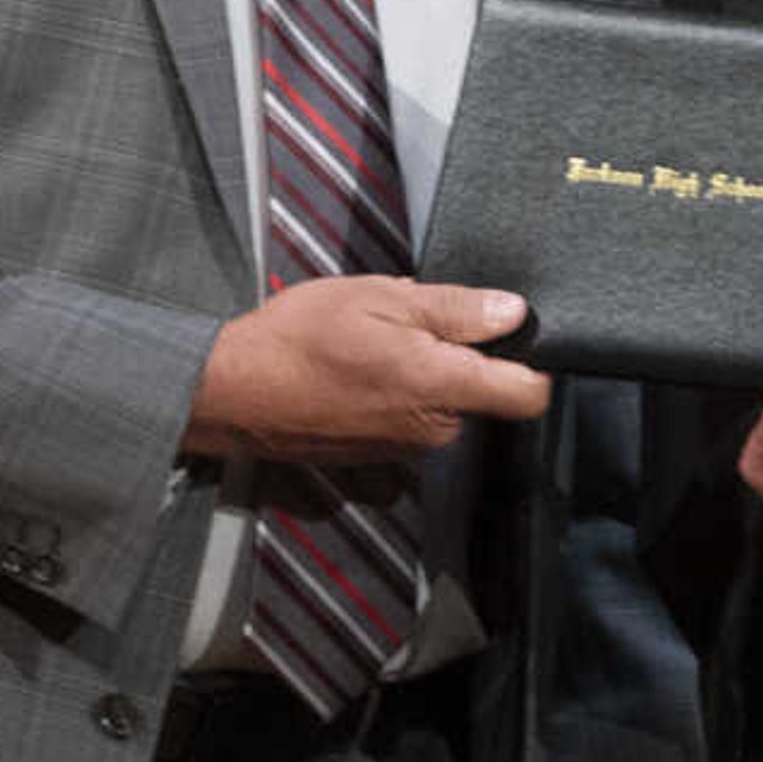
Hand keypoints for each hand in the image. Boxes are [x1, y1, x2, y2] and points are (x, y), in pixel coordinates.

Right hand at [180, 277, 550, 463]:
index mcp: (440, 385)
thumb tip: (511, 313)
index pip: (527, 396)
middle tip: (403, 326)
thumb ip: (454, 309)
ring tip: (368, 349)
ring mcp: (402, 453)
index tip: (515, 341)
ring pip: (439, 410)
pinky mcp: (374, 464)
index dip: (531, 364)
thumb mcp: (380, 297)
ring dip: (417, 380)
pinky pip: (405, 428)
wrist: (230, 393)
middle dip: (453, 359)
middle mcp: (429, 430)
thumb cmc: (298, 338)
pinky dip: (389, 403)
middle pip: (478, 395)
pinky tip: (354, 380)